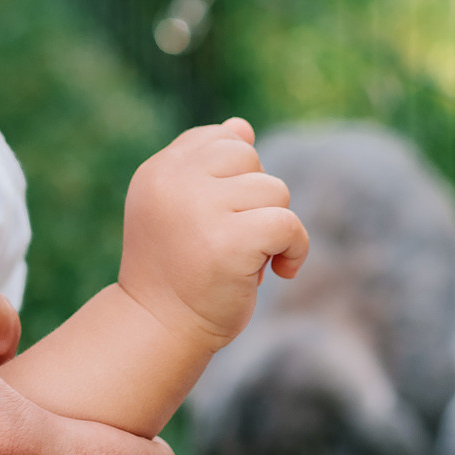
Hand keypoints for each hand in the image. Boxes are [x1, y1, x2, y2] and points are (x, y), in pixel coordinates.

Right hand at [117, 117, 309, 349]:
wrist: (160, 328)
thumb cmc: (178, 269)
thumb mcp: (183, 207)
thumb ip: (208, 166)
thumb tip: (242, 126)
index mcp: (159, 171)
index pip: (220, 139)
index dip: (234, 178)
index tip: (220, 217)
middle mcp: (173, 183)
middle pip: (250, 158)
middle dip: (254, 199)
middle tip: (232, 239)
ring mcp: (200, 210)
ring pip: (274, 191)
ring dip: (272, 228)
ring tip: (245, 259)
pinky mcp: (230, 242)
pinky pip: (288, 224)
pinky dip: (295, 249)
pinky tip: (279, 271)